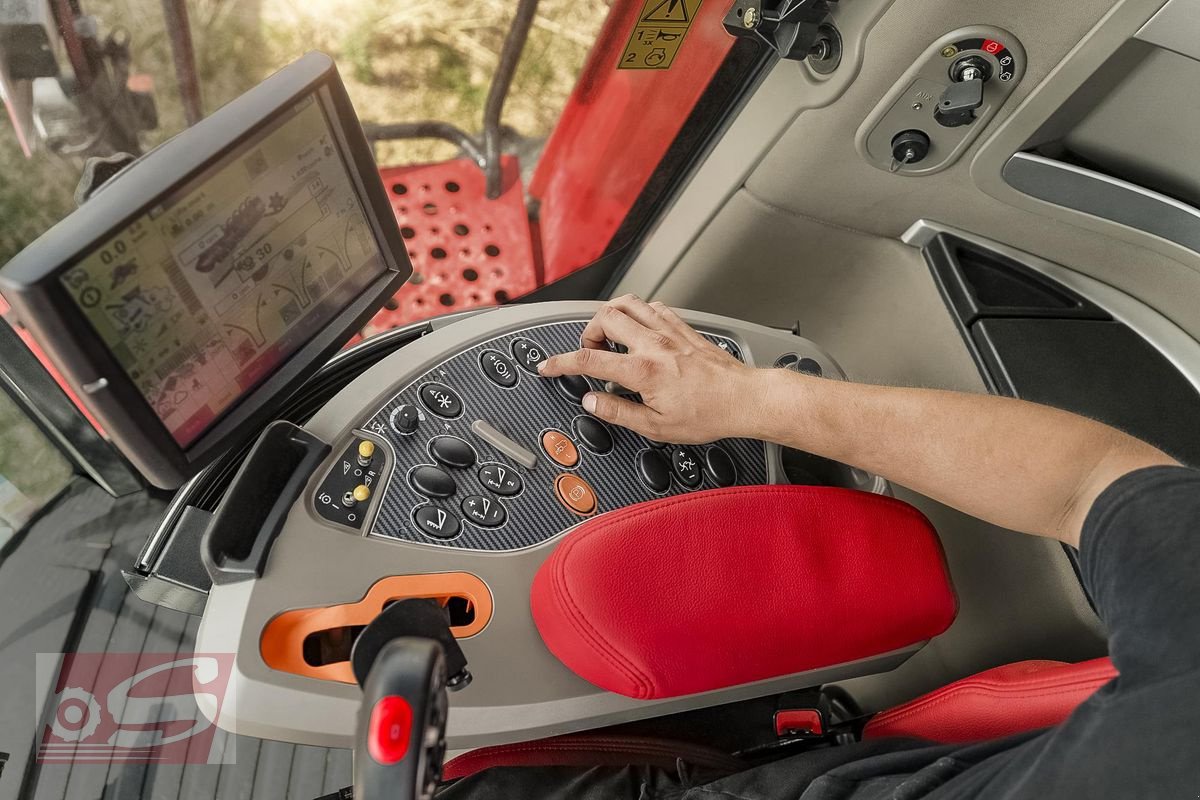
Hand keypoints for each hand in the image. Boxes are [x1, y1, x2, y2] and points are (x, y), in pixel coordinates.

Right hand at [538, 295, 767, 443]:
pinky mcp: (684, 328)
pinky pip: (653, 307)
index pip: (589, 358)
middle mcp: (654, 344)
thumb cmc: (709, 414)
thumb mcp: (657, 427)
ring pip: (629, 303)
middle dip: (587, 332)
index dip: (561, 362)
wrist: (745, 399)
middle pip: (605, 317)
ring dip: (611, 315)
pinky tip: (639, 329)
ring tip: (609, 335)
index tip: (549, 366)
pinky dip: (638, 313)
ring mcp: (670, 332)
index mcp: (643, 371)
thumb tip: (592, 402)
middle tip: (589, 351)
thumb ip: (619, 412)